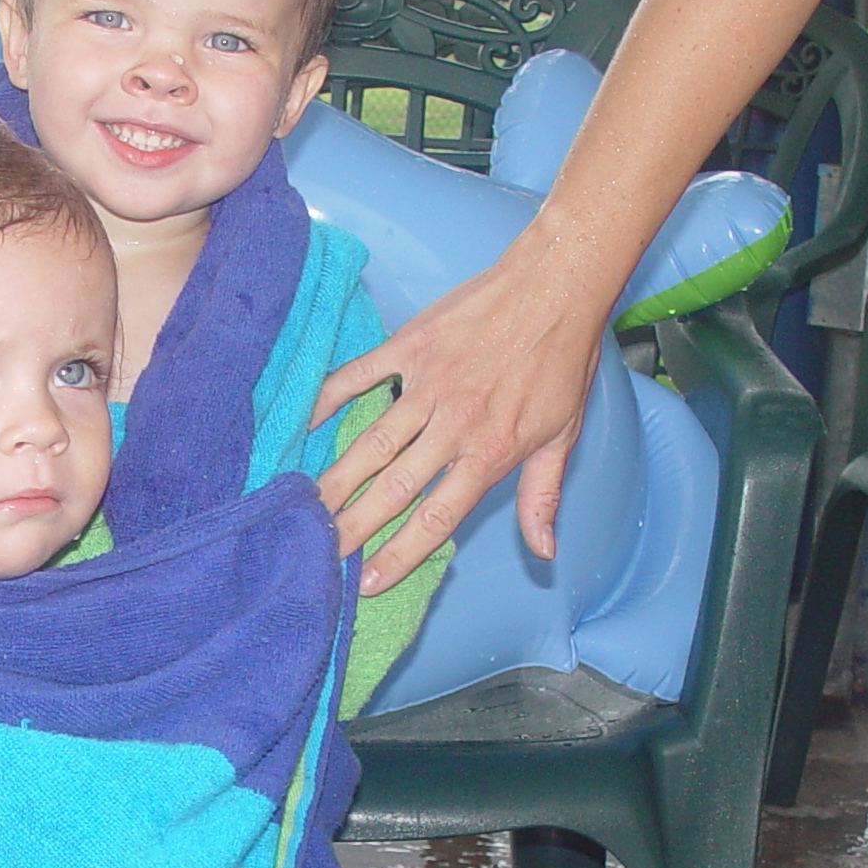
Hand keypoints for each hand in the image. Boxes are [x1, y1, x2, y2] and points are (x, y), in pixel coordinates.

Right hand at [314, 243, 612, 594]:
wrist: (557, 285)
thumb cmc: (562, 361)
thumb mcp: (563, 436)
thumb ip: (542, 496)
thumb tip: (543, 551)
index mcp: (491, 453)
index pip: (436, 518)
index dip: (399, 555)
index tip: (367, 583)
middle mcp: (454, 425)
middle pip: (393, 489)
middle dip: (352, 527)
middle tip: (318, 552)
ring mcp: (428, 384)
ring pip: (371, 442)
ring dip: (335, 478)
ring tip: (304, 506)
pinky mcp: (411, 345)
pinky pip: (360, 375)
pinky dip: (329, 398)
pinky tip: (304, 423)